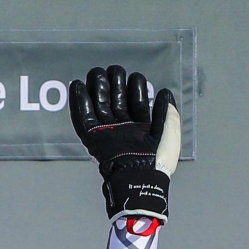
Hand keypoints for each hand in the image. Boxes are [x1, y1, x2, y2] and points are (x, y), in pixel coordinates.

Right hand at [69, 65, 180, 220]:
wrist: (139, 178)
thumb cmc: (158, 161)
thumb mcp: (170, 135)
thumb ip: (168, 113)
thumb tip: (165, 92)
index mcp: (143, 128)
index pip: (138, 102)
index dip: (136, 89)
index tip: (135, 76)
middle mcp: (124, 128)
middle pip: (117, 100)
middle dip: (115, 83)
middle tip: (114, 70)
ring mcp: (108, 132)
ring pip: (100, 105)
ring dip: (99, 88)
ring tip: (97, 72)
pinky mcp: (92, 137)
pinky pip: (83, 117)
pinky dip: (79, 101)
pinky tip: (78, 86)